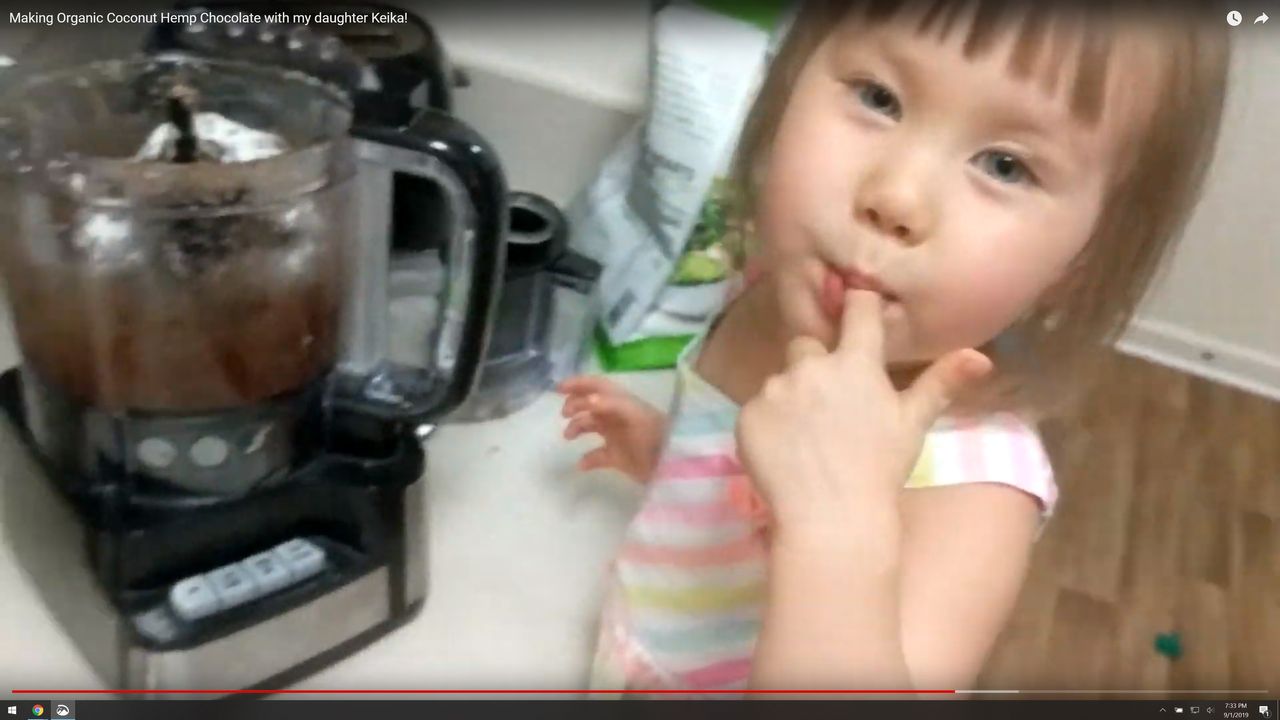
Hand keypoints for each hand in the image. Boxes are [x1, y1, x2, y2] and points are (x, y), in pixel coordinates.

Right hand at [558, 375, 667, 482]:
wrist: (673, 466)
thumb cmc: (656, 436)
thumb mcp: (636, 416)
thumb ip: (611, 405)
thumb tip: (587, 400)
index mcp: (623, 403)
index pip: (598, 386)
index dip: (579, 383)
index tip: (558, 388)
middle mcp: (618, 416)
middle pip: (591, 404)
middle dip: (575, 405)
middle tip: (565, 414)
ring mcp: (618, 437)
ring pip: (591, 426)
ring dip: (577, 427)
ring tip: (568, 436)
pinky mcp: (619, 458)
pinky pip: (598, 456)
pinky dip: (587, 459)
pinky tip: (581, 463)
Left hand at [735, 290, 992, 543]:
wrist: (831, 518)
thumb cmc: (880, 471)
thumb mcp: (913, 425)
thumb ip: (941, 382)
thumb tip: (982, 356)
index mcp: (855, 362)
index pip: (857, 309)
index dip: (856, 305)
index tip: (855, 308)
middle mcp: (811, 366)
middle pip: (808, 345)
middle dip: (816, 365)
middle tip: (828, 405)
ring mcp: (775, 389)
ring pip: (781, 380)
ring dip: (791, 397)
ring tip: (806, 436)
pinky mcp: (747, 414)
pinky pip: (757, 409)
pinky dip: (768, 424)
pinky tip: (785, 451)